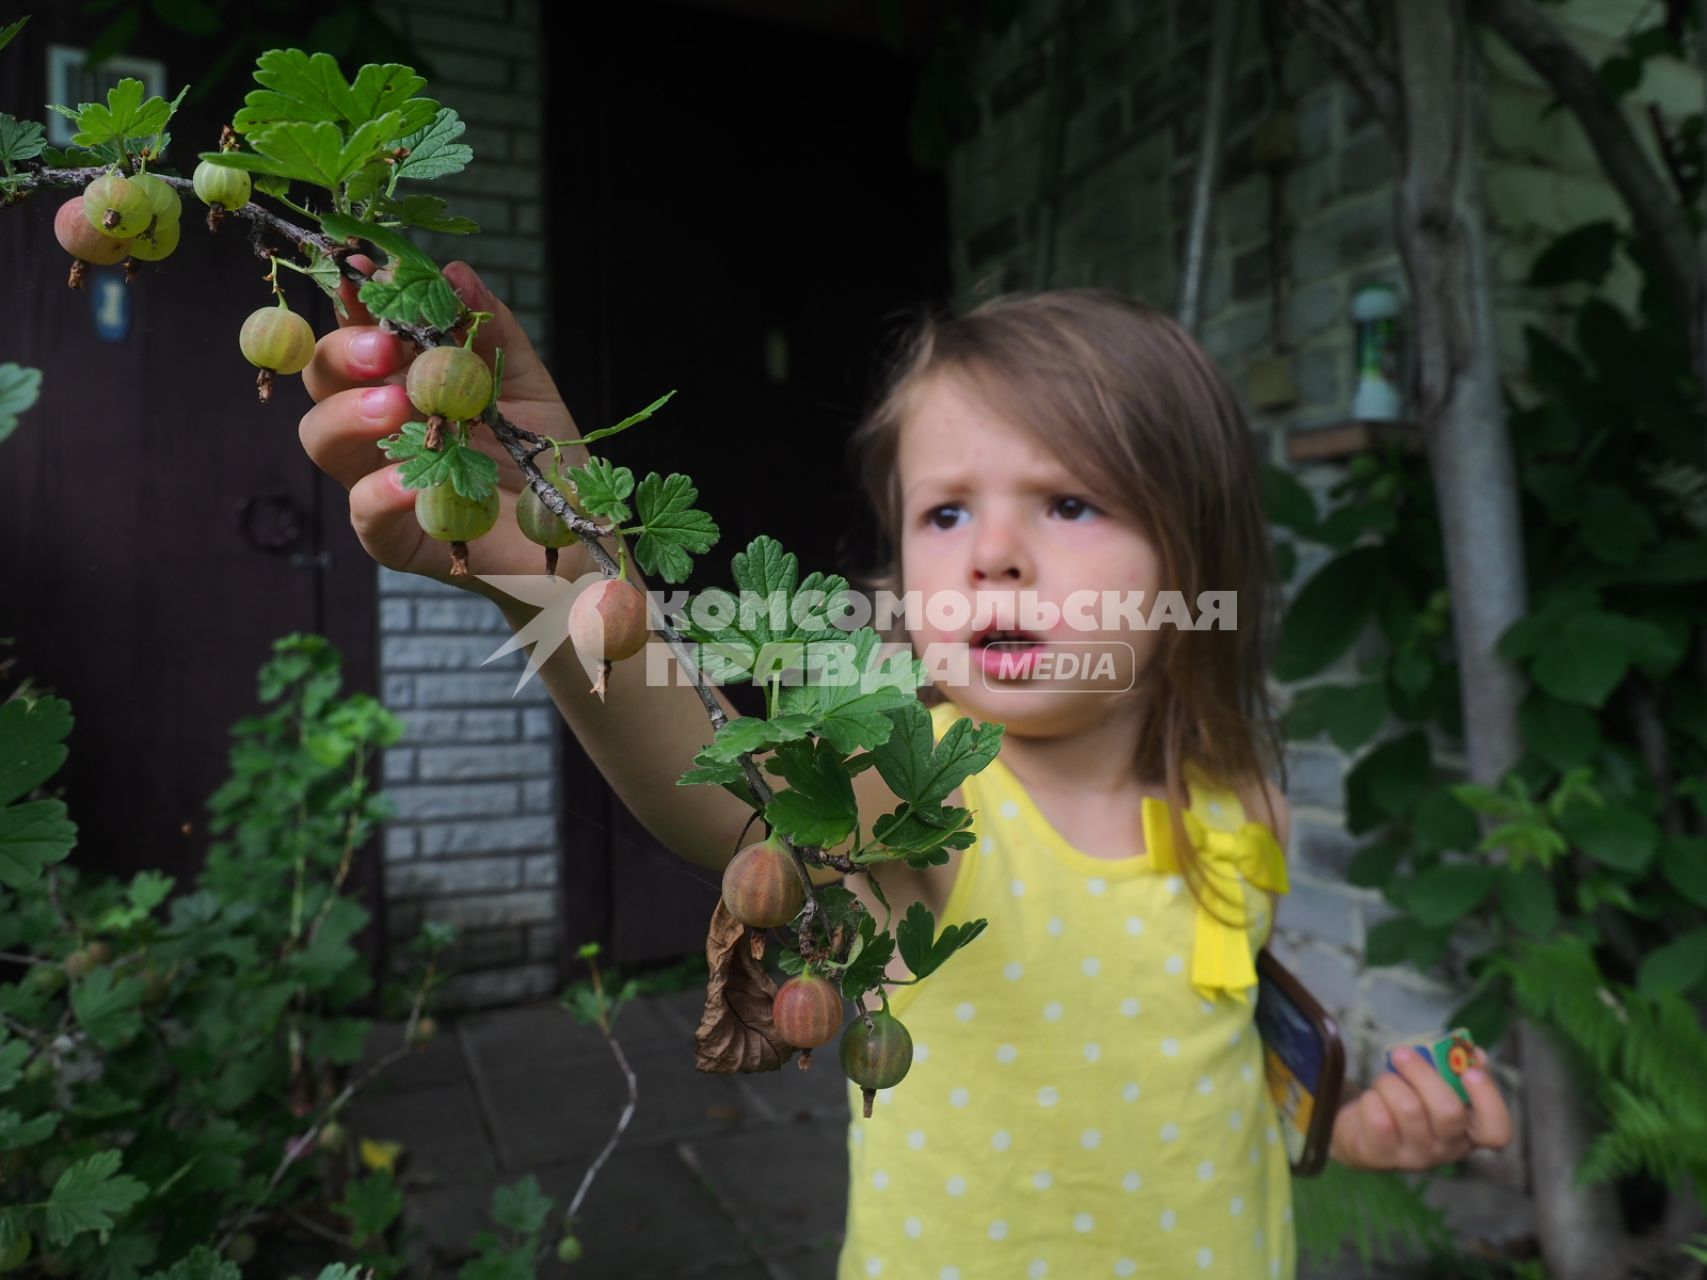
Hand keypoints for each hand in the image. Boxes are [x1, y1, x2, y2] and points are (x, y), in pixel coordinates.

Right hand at [297, 256, 583, 592]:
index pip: (359, 332)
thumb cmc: (541, 459)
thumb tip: (454, 272)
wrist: (572, 536)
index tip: (362, 275)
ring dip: (351, 414)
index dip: (352, 302)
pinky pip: (362, 509)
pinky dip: (380, 489)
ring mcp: (377, 478)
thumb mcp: (525, 385)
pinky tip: (410, 479)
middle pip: (323, 378)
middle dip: (344, 353)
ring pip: (322, 437)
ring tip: (399, 407)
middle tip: (386, 347)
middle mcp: (378, 425)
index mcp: (402, 380)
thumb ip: (491, 331)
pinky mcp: (391, 534)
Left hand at [1329, 1045, 1513, 1170]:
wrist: (1364, 1130)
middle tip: (1402, 1053)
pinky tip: (1373, 1100)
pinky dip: (1371, 1098)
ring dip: (1389, 1082)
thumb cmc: (1408, 1100)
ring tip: (1384, 1081)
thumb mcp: (1434, 1085)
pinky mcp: (1382, 1156)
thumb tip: (1474, 1054)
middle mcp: (1447, 1150)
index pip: (1496, 1131)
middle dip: (1422, 1073)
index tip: (1470, 1071)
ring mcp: (1416, 1157)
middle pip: (1449, 1112)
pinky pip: (1378, 1117)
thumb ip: (1455, 1069)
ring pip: (1408, 1108)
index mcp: (1469, 1131)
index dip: (1488, 1100)